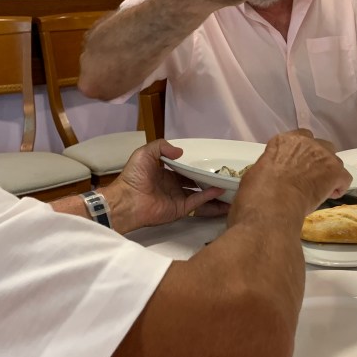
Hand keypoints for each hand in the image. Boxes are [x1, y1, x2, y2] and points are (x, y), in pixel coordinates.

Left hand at [103, 139, 226, 234]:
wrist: (127, 200)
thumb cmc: (134, 177)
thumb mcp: (144, 153)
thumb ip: (162, 147)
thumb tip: (181, 152)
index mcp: (164, 174)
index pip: (184, 171)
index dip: (195, 168)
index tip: (209, 164)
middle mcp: (173, 187)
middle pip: (195, 183)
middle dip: (208, 180)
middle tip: (224, 175)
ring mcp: (177, 199)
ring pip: (200, 195)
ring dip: (213, 192)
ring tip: (229, 187)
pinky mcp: (180, 209)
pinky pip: (197, 203)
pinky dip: (209, 197)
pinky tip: (220, 191)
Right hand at [238, 129, 352, 218]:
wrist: (271, 205)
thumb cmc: (257, 193)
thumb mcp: (260, 171)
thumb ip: (274, 166)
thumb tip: (277, 176)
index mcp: (283, 141)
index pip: (301, 138)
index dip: (302, 153)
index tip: (299, 166)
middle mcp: (305, 142)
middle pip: (321, 146)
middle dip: (319, 160)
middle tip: (311, 177)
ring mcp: (322, 155)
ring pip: (334, 161)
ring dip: (329, 173)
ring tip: (320, 189)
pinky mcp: (334, 170)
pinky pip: (344, 177)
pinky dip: (339, 187)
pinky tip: (330, 196)